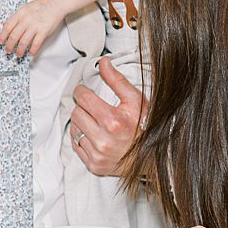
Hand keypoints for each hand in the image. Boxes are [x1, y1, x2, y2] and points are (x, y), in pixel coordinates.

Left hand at [0, 0, 62, 59]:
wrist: (55, 3)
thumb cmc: (41, 6)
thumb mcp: (25, 8)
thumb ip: (16, 17)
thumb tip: (5, 25)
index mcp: (20, 13)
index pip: (7, 27)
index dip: (2, 36)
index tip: (1, 42)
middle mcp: (26, 20)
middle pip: (14, 36)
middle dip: (9, 46)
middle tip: (8, 50)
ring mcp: (35, 26)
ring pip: (23, 42)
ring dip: (19, 50)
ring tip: (18, 54)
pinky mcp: (44, 31)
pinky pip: (36, 44)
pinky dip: (32, 51)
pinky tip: (30, 53)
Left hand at [69, 56, 143, 175]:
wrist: (153, 158)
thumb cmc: (145, 126)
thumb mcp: (136, 100)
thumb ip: (116, 80)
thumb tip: (102, 62)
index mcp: (113, 121)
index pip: (83, 98)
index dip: (81, 91)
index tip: (84, 91)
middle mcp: (103, 140)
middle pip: (76, 113)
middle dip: (82, 107)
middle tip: (92, 107)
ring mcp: (98, 155)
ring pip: (74, 130)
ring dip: (81, 122)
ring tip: (95, 122)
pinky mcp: (94, 165)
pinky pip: (76, 146)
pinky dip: (82, 138)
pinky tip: (94, 135)